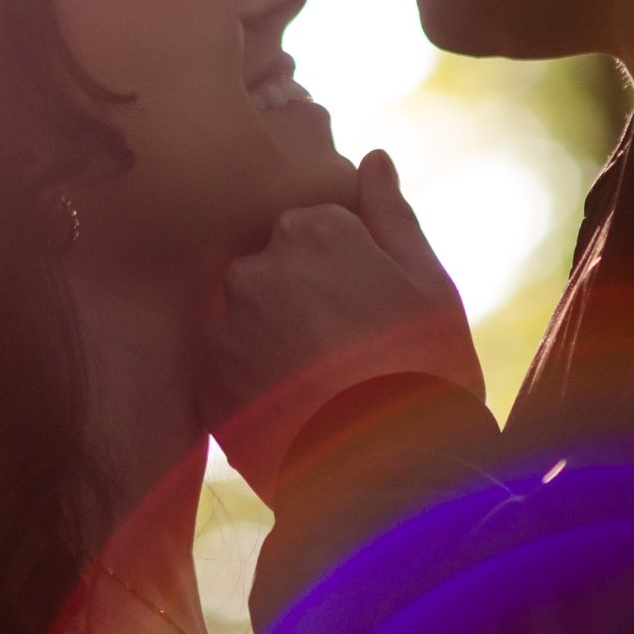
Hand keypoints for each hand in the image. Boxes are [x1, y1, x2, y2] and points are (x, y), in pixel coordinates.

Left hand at [202, 149, 484, 499]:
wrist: (389, 474)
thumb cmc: (425, 370)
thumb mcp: (429, 284)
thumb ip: (391, 215)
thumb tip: (372, 159)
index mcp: (311, 230)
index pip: (312, 230)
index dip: (341, 270)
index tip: (365, 309)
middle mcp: (254, 267)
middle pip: (268, 269)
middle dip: (296, 300)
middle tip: (341, 351)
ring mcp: (223, 326)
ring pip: (241, 318)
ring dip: (267, 341)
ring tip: (314, 388)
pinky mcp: (204, 384)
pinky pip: (222, 370)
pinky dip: (246, 384)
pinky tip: (288, 412)